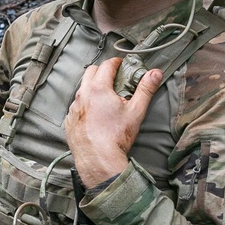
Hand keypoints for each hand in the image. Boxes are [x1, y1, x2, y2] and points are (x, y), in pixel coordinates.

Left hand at [65, 56, 162, 188]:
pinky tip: (94, 115)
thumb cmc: (117, 137)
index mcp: (98, 88)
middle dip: (102, 71)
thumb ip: (146, 89)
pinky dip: (84, 105)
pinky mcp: (69, 121)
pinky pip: (76, 107)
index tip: (121, 65)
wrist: (99, 161)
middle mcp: (82, 95)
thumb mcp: (136, 111)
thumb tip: (155, 73)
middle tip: (113, 79)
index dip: (116, 63)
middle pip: (90, 72)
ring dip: (92, 88)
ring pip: (81, 89)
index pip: (106, 65)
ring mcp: (73, 109)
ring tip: (104, 98)